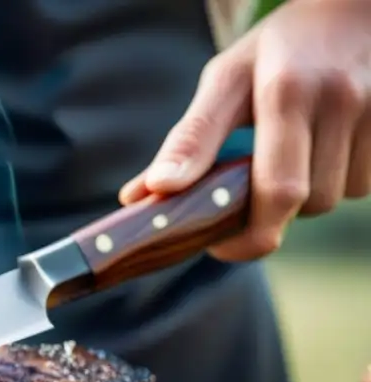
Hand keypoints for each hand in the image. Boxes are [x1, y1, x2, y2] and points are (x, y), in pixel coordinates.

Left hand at [119, 0, 370, 260]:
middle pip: (308, 203)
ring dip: (310, 192)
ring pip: (339, 196)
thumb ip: (190, 140)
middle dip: (275, 208)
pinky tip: (328, 145)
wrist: (351, 7)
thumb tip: (146, 194)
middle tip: (252, 185)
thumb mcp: (224, 82)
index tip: (219, 244)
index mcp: (285, 92)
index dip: (248, 236)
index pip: (277, 191)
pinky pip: (367, 182)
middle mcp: (339, 99)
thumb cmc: (276, 51)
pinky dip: (342, 177)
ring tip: (295, 152)